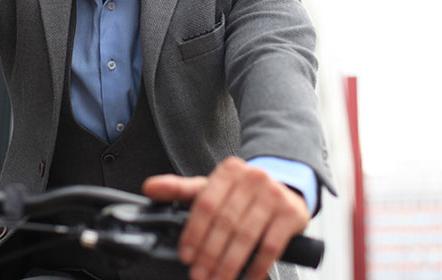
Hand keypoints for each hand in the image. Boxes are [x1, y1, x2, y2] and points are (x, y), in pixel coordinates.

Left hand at [142, 156, 309, 279]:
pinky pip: (271, 245)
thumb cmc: (242, 192)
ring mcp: (274, 195)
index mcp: (228, 171)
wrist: (285, 187)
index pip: (205, 205)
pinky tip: (247, 278)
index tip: (186, 256)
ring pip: (246, 236)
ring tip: (218, 279)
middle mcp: (252, 178)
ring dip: (229, 264)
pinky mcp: (291, 213)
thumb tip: (150, 188)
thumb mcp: (211, 187)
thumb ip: (179, 189)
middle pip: (225, 223)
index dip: (194, 233)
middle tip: (200, 275)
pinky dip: (257, 266)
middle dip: (209, 254)